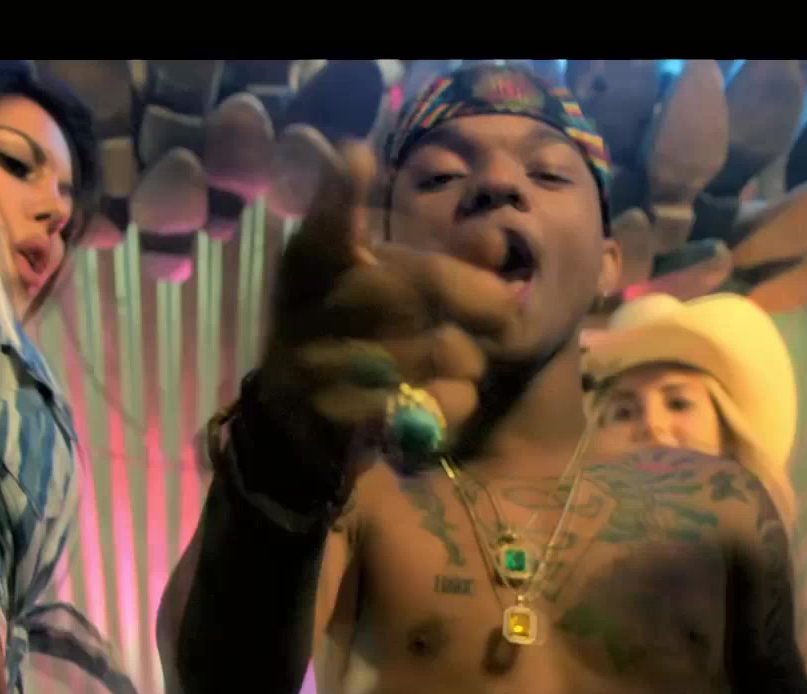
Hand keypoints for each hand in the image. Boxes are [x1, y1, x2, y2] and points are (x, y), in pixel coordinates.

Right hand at [256, 131, 520, 468]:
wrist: (299, 424)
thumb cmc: (359, 335)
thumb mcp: (391, 287)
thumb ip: (446, 262)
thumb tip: (497, 244)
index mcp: (312, 264)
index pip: (326, 227)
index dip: (339, 196)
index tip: (357, 157)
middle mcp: (305, 310)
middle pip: (410, 286)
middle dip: (474, 296)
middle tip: (507, 310)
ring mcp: (315, 369)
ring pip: (435, 350)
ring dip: (469, 357)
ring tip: (467, 360)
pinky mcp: (339, 421)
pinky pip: (431, 404)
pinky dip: (456, 401)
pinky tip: (446, 397)